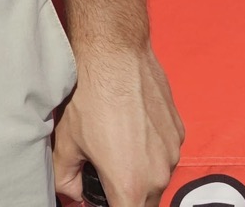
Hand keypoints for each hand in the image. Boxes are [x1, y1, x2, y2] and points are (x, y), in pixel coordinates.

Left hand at [54, 41, 182, 206]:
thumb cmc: (89, 96)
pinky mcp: (179, 130)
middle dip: (125, 195)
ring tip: (116, 144)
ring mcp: (173, 152)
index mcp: (129, 184)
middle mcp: (158, 174)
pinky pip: (166, 154)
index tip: (102, 196)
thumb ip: (66, 180)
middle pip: (145, 203)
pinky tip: (131, 128)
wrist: (114, 53)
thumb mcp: (66, 143)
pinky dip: (151, 150)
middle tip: (104, 173)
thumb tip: (72, 192)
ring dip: (140, 173)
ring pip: (157, 178)